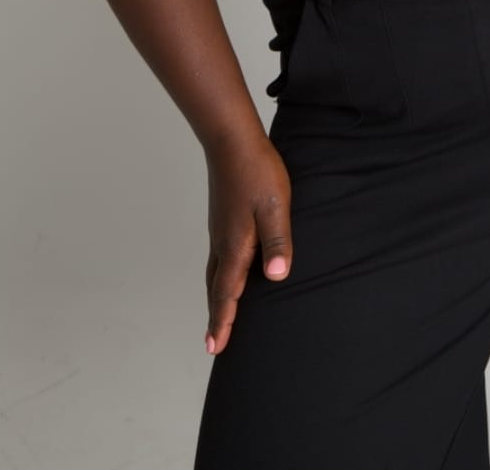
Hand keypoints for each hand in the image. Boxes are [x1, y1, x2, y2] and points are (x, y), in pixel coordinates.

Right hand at [203, 130, 292, 355]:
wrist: (232, 141)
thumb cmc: (257, 172)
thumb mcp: (275, 207)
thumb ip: (277, 242)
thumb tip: (276, 278)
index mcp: (235, 245)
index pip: (227, 293)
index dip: (223, 321)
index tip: (216, 348)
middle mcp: (222, 242)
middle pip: (216, 287)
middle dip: (216, 316)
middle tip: (212, 343)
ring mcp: (219, 229)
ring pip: (215, 271)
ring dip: (216, 295)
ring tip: (218, 312)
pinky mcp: (222, 217)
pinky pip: (218, 255)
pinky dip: (219, 274)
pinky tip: (229, 268)